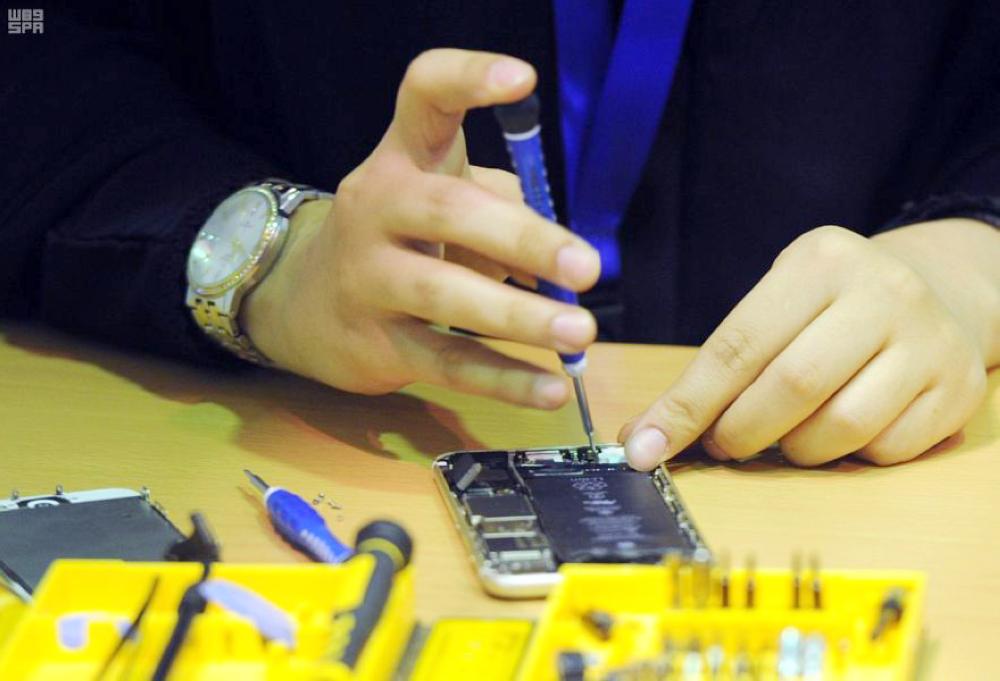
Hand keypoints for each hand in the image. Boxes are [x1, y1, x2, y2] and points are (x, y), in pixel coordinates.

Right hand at [243, 49, 600, 406]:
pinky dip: (502, 380)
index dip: (468, 79)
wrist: (303, 303)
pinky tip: (549, 390)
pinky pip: (446, 364)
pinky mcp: (375, 343)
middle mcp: (376, 207)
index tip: (521, 79)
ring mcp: (368, 277)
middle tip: (585, 268)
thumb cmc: (397, 238)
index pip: (424, 98)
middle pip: (447, 210)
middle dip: (522, 239)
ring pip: (445, 296)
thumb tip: (560, 260)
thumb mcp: (436, 200)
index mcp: (401, 158)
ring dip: (518, 318)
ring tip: (579, 333)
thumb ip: (499, 207)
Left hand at [620, 221, 997, 469]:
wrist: (935, 290)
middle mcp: (883, 293)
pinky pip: (887, 450)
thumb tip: (649, 434)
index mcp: (821, 262)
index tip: (645, 447)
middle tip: (721, 443)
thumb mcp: (777, 302)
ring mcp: (929, 341)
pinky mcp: (959, 388)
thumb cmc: (829, 306)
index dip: (687, 405)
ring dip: (794, 450)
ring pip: (841, 427)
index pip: (738, 345)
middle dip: (739, 432)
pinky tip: (839, 433)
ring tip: (782, 437)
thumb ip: (721, 361)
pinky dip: (849, 457)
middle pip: (791, 387)